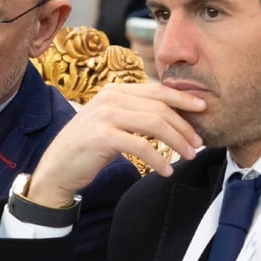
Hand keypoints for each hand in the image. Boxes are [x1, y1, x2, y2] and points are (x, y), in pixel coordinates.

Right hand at [27, 82, 204, 206]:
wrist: (57, 168)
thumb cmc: (88, 148)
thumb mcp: (112, 124)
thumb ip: (135, 115)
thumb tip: (170, 118)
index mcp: (115, 91)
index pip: (157, 90)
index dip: (183, 98)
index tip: (203, 108)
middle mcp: (110, 98)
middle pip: (160, 107)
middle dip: (184, 126)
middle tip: (199, 143)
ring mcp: (105, 116)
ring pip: (155, 124)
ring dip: (177, 142)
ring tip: (188, 156)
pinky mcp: (102, 136)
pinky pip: (141, 146)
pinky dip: (158, 160)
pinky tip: (166, 170)